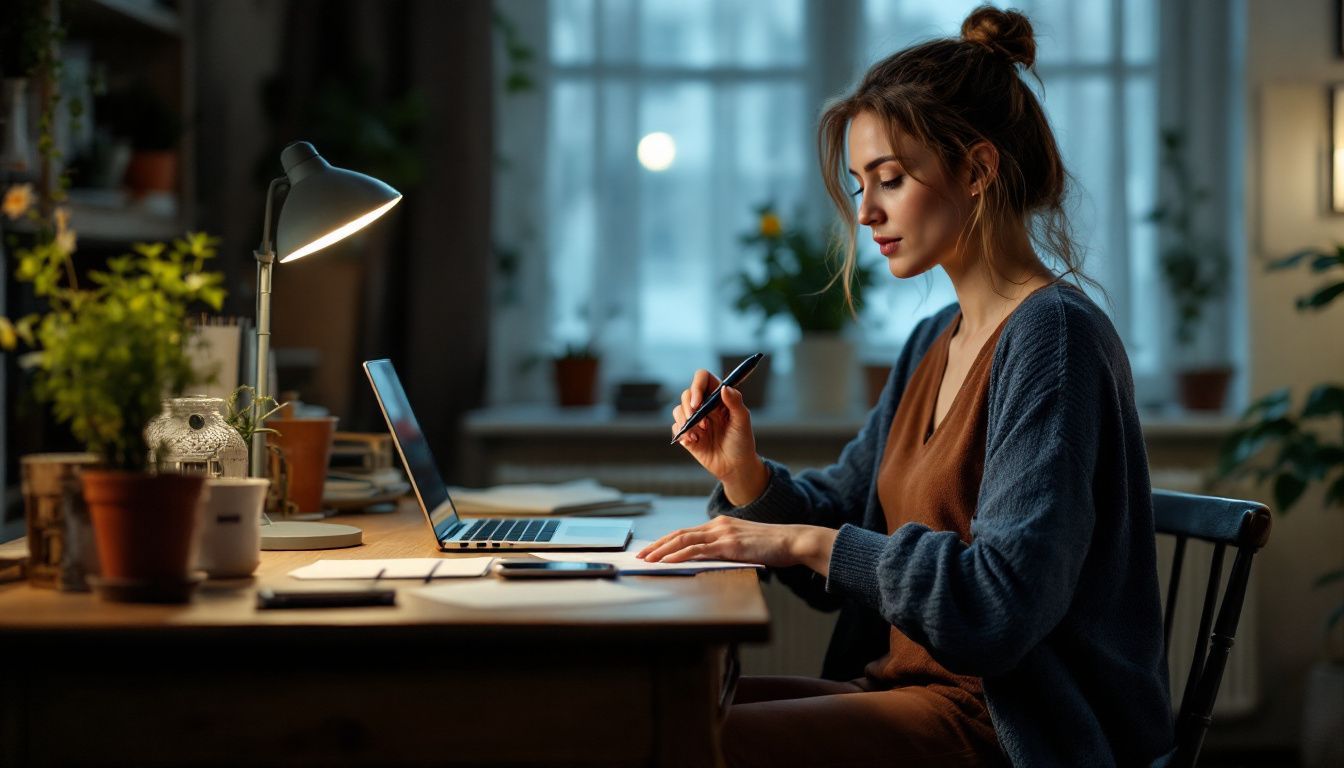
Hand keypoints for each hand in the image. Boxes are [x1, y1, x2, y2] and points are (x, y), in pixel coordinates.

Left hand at [636, 516, 837, 575]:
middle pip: (679, 534)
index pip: (686, 532)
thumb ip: (726, 551)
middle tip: (640, 555)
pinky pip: (699, 550)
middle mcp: (718, 525)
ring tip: (648, 559)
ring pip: (684, 540)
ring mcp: (723, 533)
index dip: (666, 541)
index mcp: (720, 525)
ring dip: (662, 551)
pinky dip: (680, 555)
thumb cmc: (773, 547)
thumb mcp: (744, 547)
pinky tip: (668, 561)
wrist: (793, 541)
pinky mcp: (729, 544)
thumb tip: (709, 563)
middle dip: (657, 545)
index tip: (651, 550)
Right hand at [672, 370, 765, 503]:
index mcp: (719, 398)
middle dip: (689, 406)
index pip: (703, 379)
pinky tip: (694, 441)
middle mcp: (705, 406)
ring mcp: (695, 420)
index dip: (697, 385)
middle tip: (699, 421)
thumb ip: (735, 402)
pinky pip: (676, 427)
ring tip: (698, 434)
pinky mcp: (688, 434)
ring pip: (678, 409)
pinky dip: (682, 433)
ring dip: (684, 420)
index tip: (699, 402)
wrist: (735, 467)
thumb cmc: (742, 442)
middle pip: (687, 394)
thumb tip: (724, 388)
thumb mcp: (743, 421)